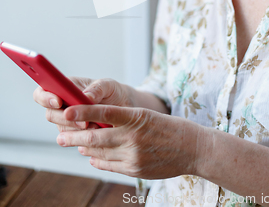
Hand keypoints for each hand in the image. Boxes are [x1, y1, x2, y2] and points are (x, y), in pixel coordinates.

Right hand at [33, 77, 132, 132]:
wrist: (123, 108)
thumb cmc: (112, 92)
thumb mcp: (108, 85)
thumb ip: (96, 88)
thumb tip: (85, 97)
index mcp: (65, 87)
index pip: (43, 92)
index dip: (45, 97)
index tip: (58, 102)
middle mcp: (62, 104)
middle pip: (50, 114)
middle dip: (65, 119)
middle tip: (83, 122)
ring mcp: (68, 120)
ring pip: (62, 129)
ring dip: (77, 131)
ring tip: (97, 127)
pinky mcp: (75, 134)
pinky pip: (72, 140)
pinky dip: (84, 138)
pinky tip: (97, 133)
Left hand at [57, 104, 200, 178]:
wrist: (194, 148)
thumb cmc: (171, 127)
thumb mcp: (148, 116)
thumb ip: (124, 121)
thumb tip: (99, 127)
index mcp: (137, 116)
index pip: (104, 112)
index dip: (83, 112)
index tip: (66, 111)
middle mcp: (133, 136)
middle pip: (96, 136)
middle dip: (75, 136)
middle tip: (60, 136)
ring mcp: (134, 156)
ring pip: (100, 153)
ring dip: (85, 149)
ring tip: (75, 145)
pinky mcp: (136, 170)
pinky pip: (110, 166)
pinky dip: (98, 161)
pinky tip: (92, 157)